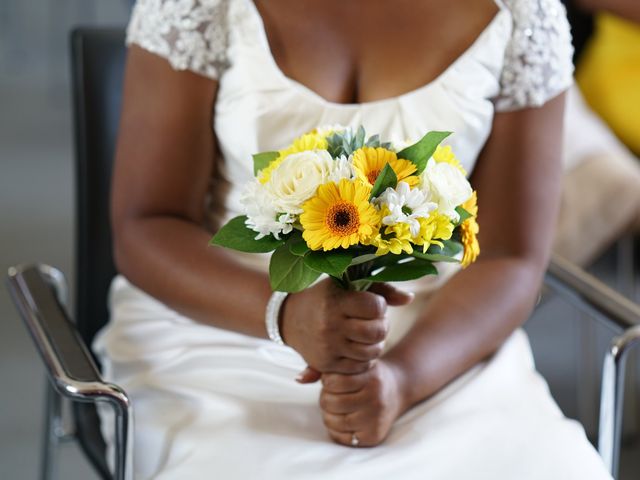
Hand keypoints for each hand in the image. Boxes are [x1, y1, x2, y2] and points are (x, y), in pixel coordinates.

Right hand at [280, 279, 412, 378]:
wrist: (290, 318)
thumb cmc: (327, 297)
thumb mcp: (347, 285)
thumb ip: (381, 289)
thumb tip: (410, 298)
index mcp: (335, 300)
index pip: (376, 307)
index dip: (379, 306)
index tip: (371, 304)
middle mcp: (330, 324)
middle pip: (377, 332)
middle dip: (381, 326)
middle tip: (373, 322)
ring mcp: (328, 346)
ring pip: (372, 352)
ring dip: (375, 344)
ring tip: (365, 334)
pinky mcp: (326, 364)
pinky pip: (360, 367)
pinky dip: (363, 358)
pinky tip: (355, 346)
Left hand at [319, 359, 407, 446]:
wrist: (397, 388)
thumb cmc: (367, 373)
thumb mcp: (353, 363)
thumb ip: (324, 368)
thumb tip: (299, 378)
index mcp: (371, 377)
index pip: (333, 381)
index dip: (327, 381)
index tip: (332, 379)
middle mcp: (376, 398)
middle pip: (332, 402)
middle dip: (326, 397)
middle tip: (332, 394)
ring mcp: (376, 419)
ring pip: (335, 421)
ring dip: (328, 414)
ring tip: (335, 406)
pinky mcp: (374, 436)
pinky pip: (342, 437)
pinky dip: (335, 429)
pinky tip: (341, 418)